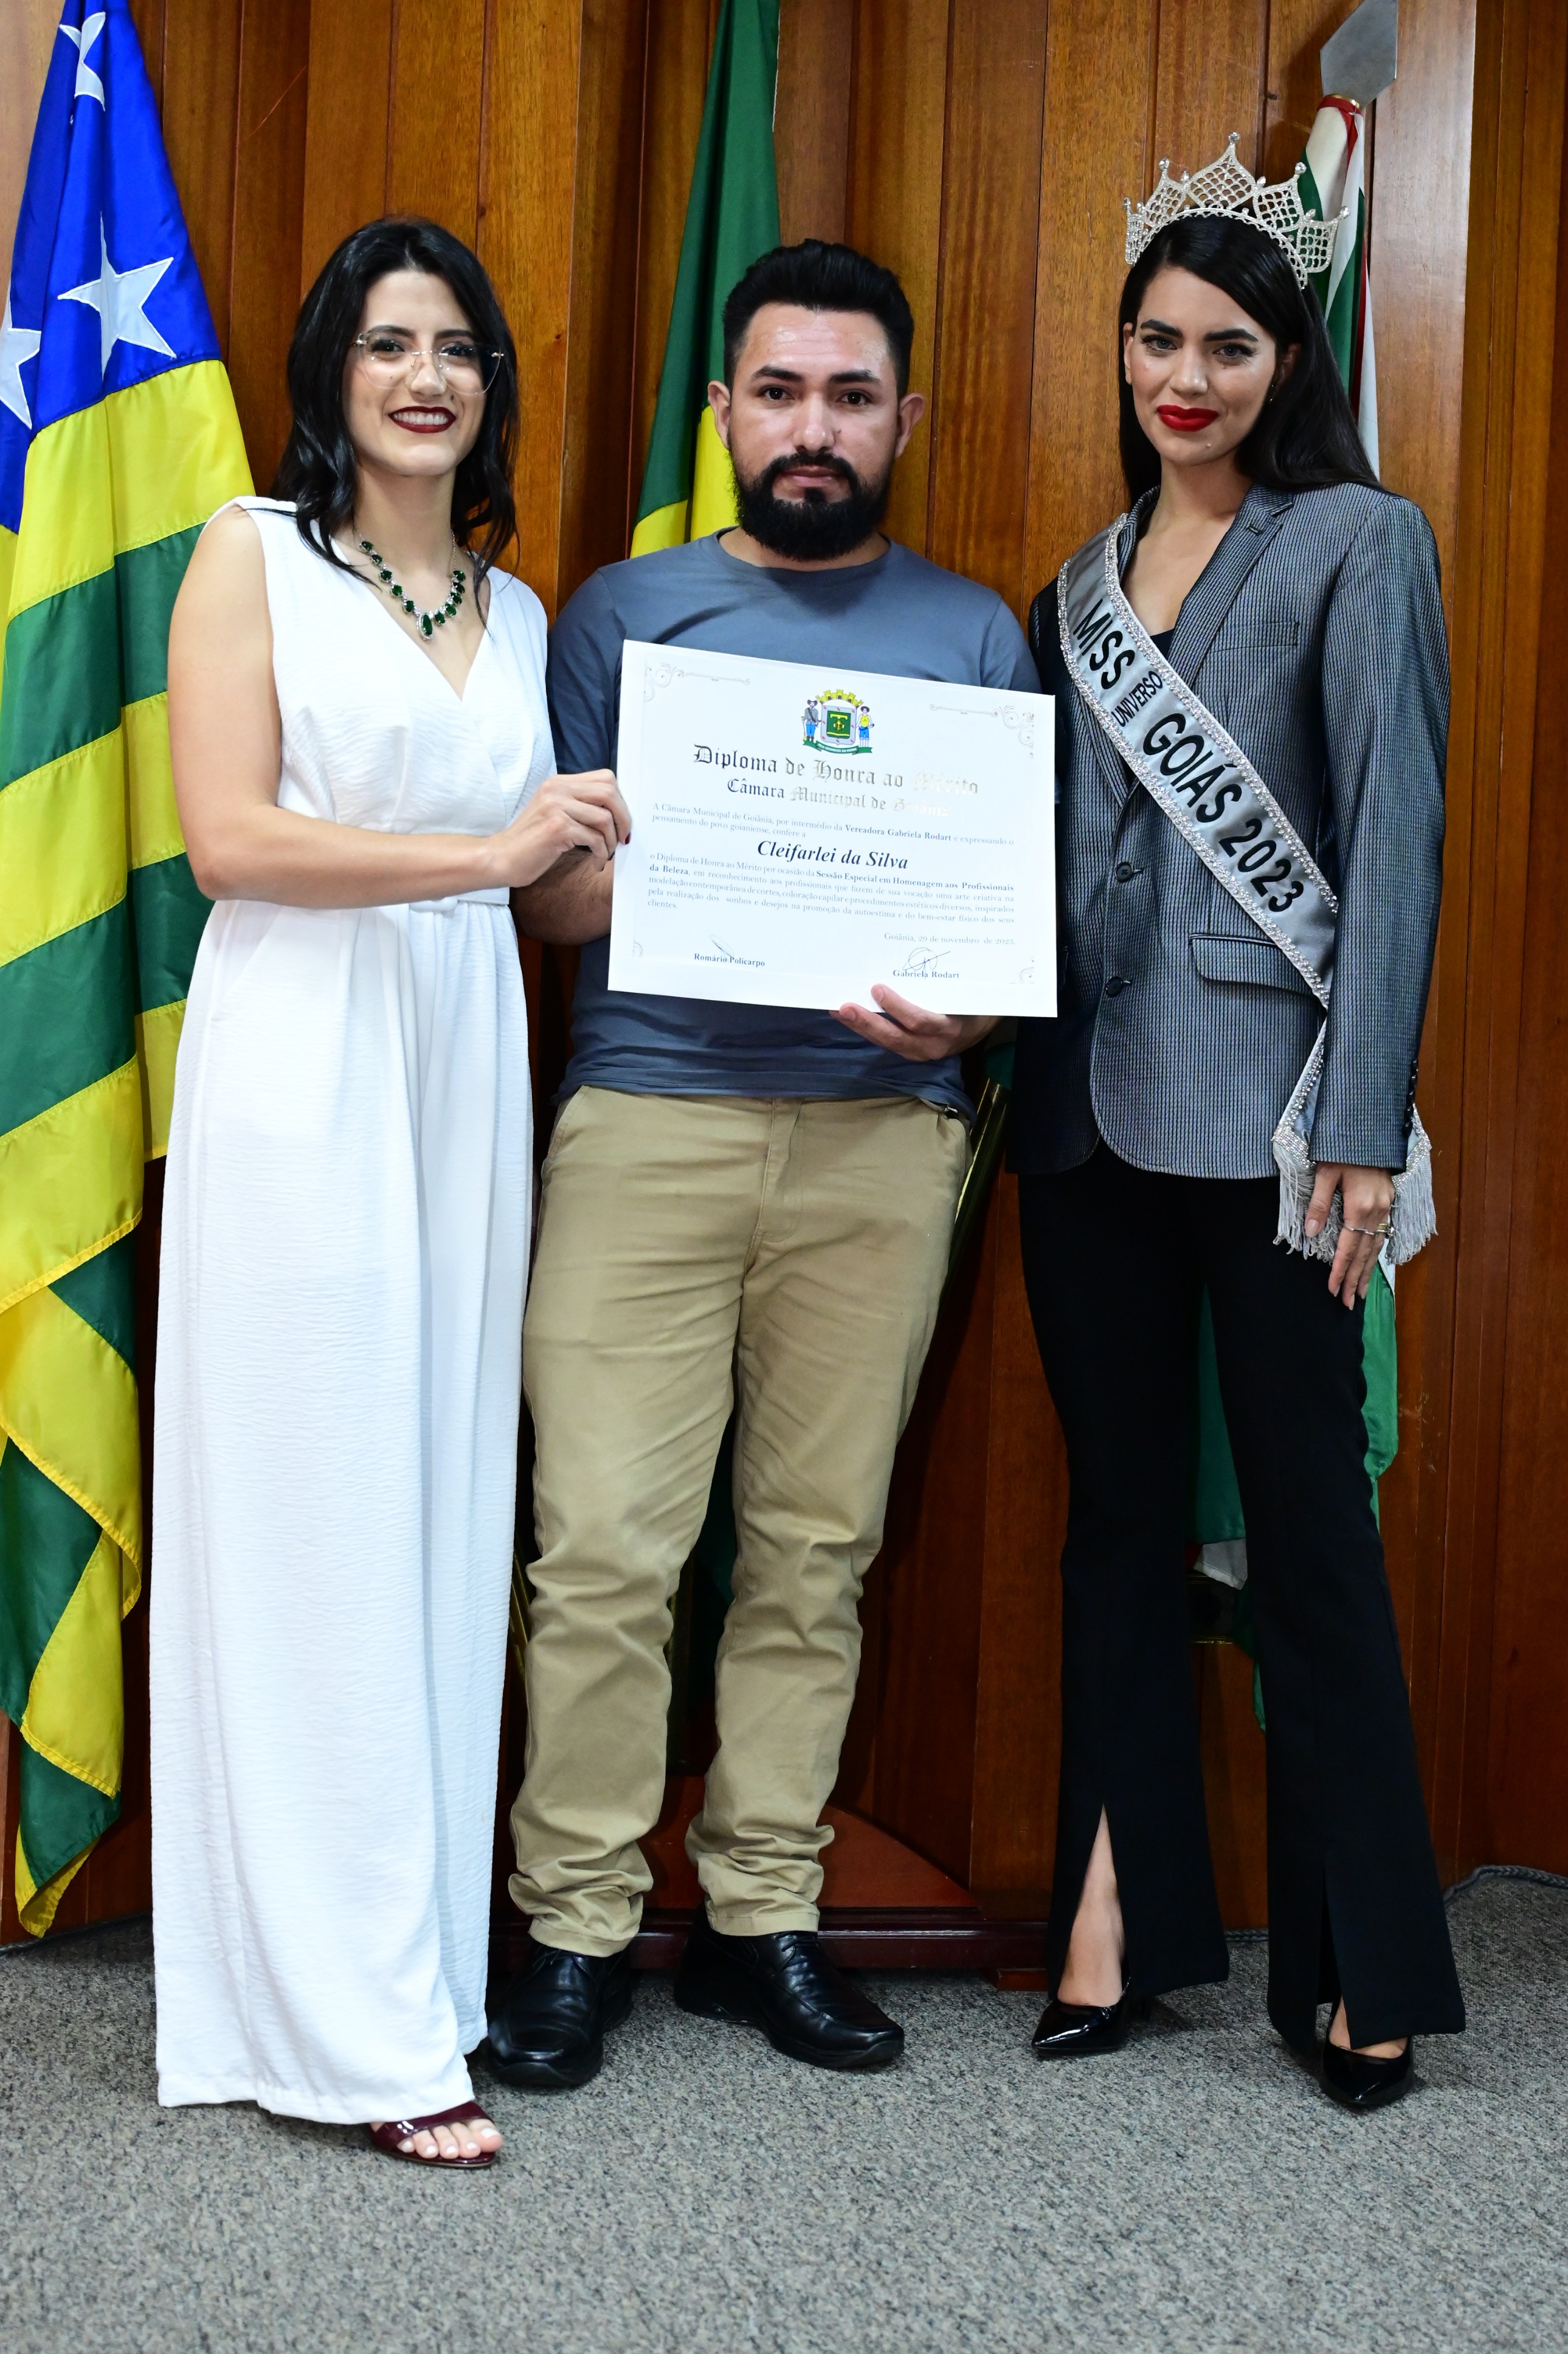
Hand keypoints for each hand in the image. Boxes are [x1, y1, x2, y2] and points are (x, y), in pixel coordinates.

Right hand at [487, 769, 628, 888]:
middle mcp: (557, 789)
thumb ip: (579, 805)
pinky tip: (595, 863)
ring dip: (612, 841)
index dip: (620, 800)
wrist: (502, 858)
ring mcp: (556, 806)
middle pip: (609, 793)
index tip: (621, 821)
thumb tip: (618, 813)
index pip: (605, 778)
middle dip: (624, 818)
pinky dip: (601, 855)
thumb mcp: (554, 813)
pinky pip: (595, 839)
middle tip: (623, 838)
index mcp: (558, 783)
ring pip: (605, 818)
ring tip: (606, 854)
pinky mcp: (557, 827)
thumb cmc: (532, 842)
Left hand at [831, 986, 995, 1062]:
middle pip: (896, 1037)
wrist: (982, 1026)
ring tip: (838, 1011)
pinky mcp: (911, 1052)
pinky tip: (851, 1018)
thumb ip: (940, 984)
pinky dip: (868, 1030)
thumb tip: (909, 957)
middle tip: (844, 1006)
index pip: (920, 1021)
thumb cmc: (971, 1003)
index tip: (877, 989)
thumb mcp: (962, 994)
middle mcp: (933, 1045)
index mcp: (949, 1028)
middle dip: (867, 1022)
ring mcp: (921, 1052)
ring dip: (861, 1027)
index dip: (898, 1007)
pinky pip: (887, 1043)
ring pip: (887, 1042)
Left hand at [1306, 1162, 1393, 1306]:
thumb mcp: (1325, 1172)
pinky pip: (1382, 1235)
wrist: (1370, 1130)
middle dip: (1355, 1280)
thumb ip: (1318, 1204)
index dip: (1340, 1271)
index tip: (1333, 1290)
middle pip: (1364, 1254)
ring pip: (1376, 1247)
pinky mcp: (1389, 1203)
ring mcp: (1386, 1208)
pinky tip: (1371, 1265)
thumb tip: (1310, 1234)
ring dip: (1367, 1272)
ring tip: (1360, 1293)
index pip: (1347, 1248)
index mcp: (1359, 1206)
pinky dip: (1376, 1255)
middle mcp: (1377, 1211)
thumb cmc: (1343, 1149)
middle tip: (1348, 1304)